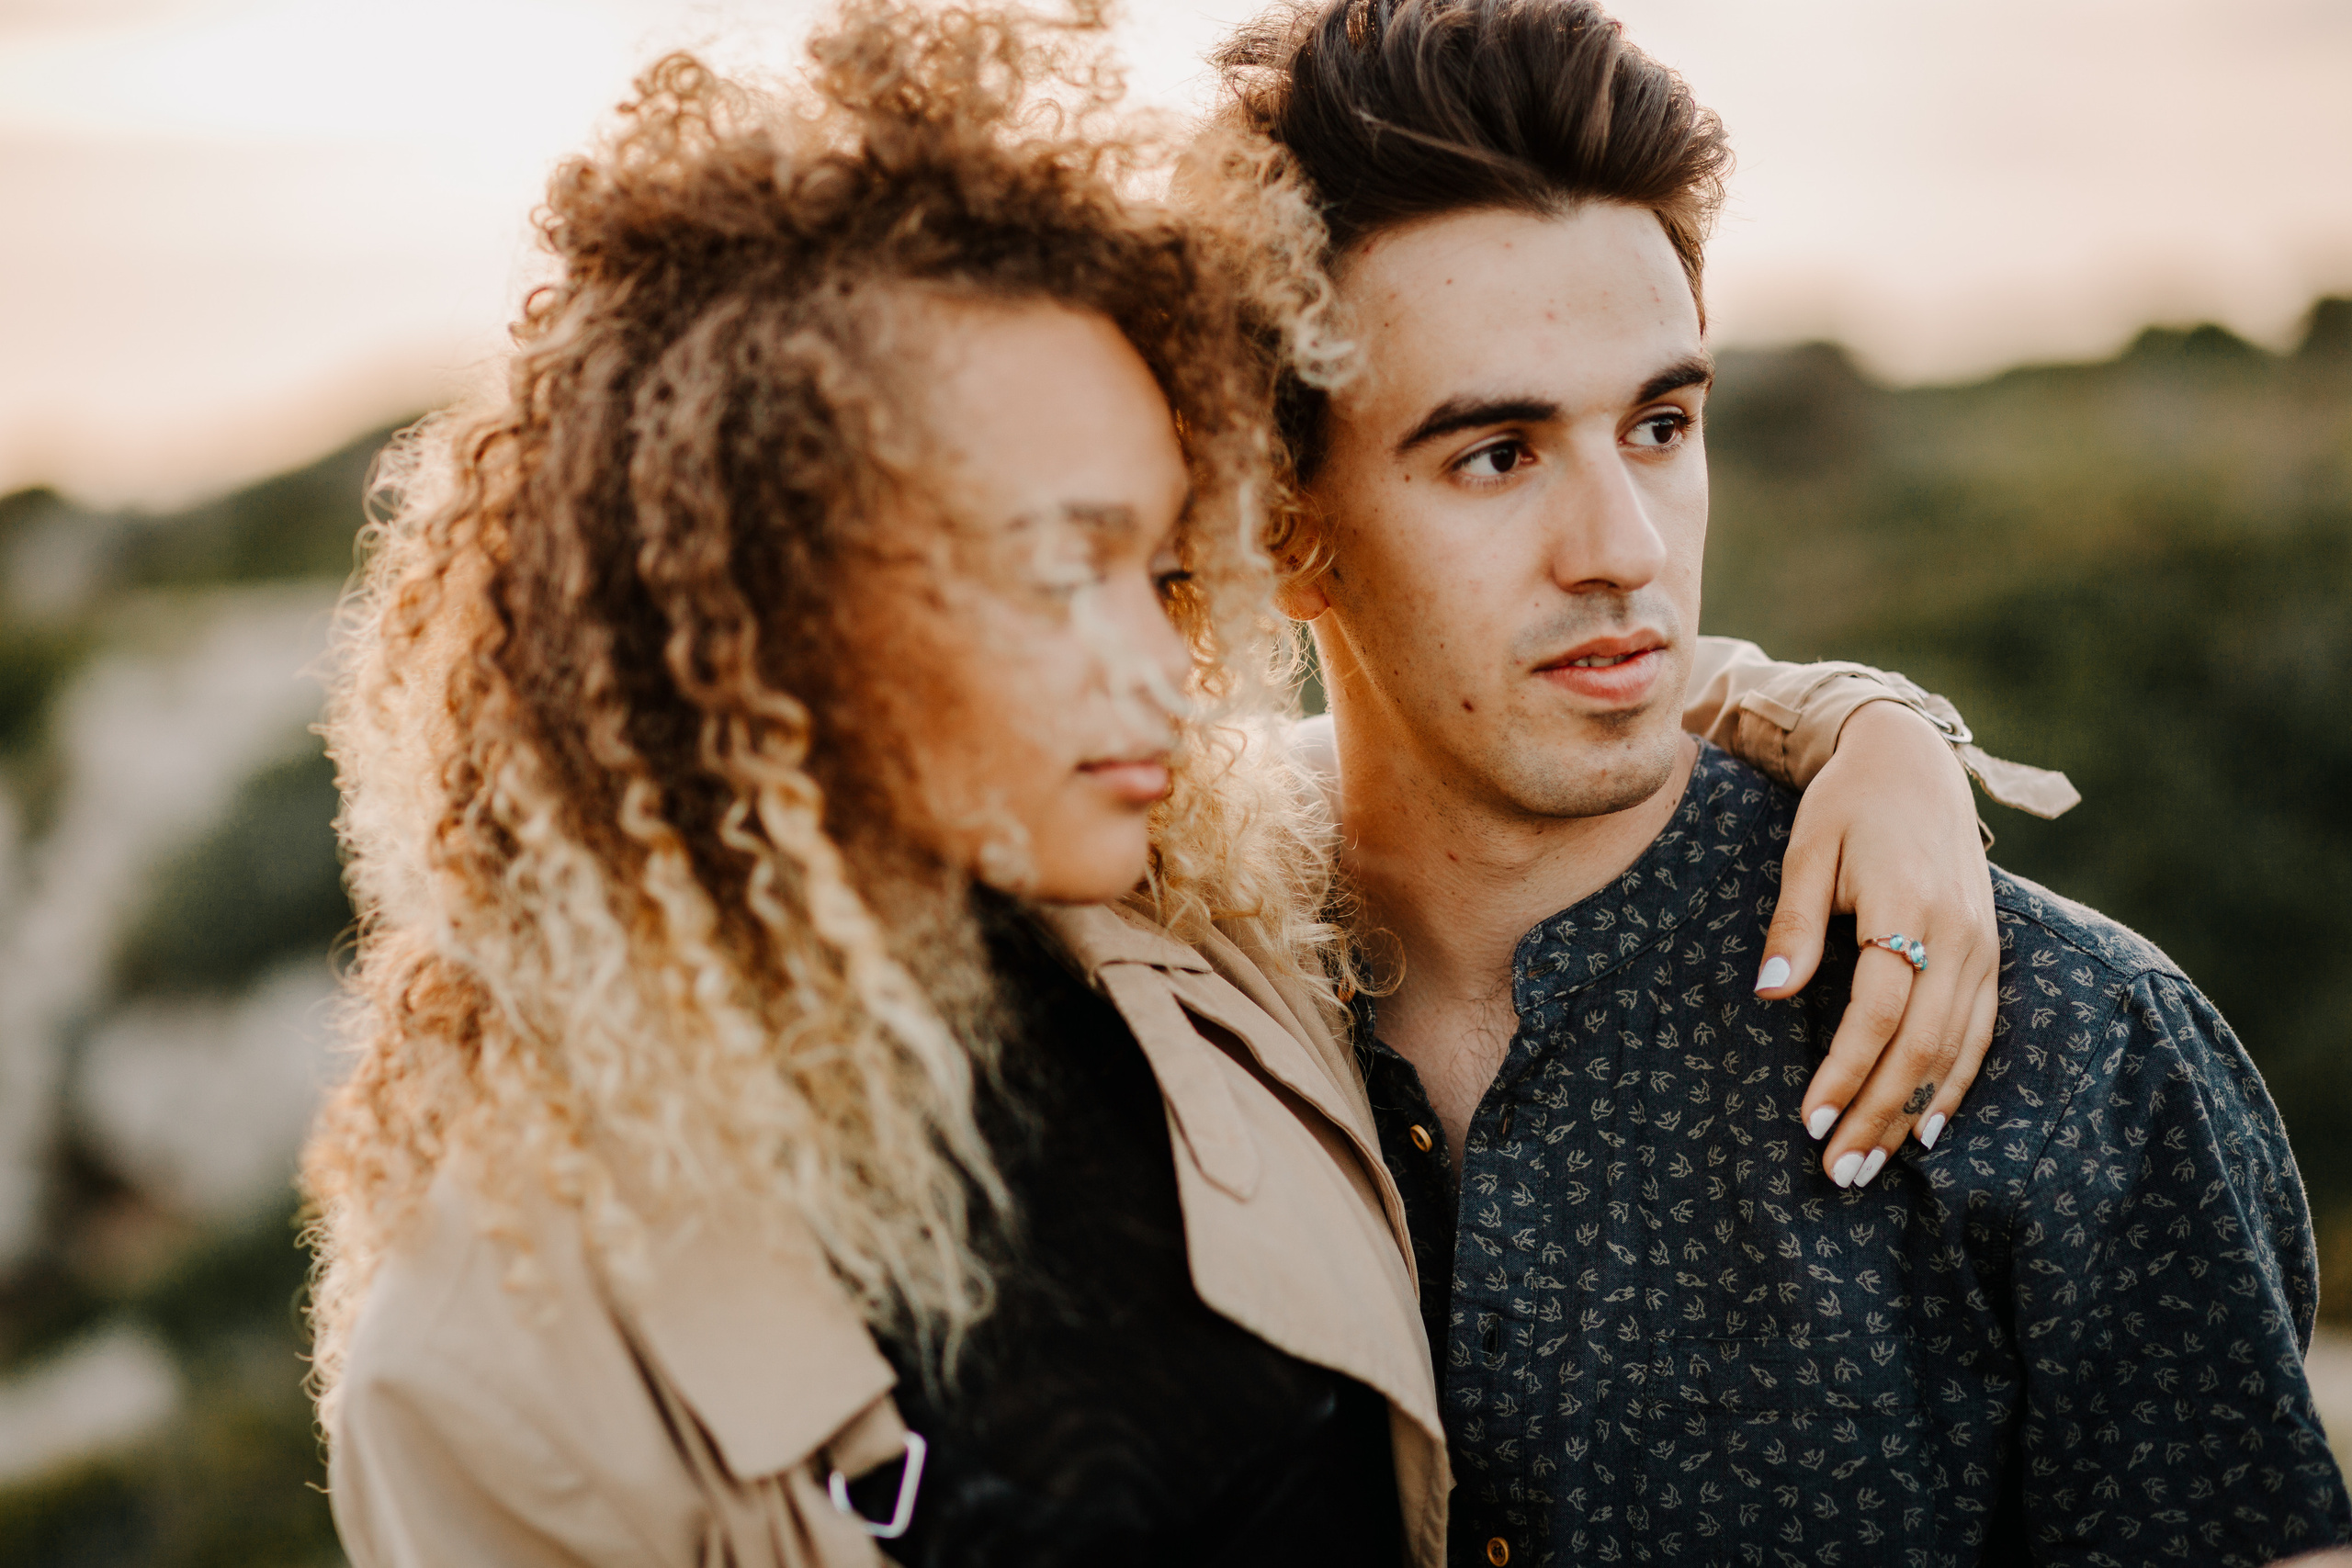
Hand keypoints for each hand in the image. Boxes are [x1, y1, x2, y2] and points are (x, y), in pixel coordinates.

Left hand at [1752, 700, 1999, 1185]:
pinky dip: (1955, 1082)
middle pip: (1923, 1045)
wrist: (1913, 760)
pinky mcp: (1991, 953)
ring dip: (1915, 1112)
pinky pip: (1980, 1032)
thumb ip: (1794, 921)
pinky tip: (1926, 1125)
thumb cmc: (1847, 805)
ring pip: (1957, 1049)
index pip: (1879, 1011)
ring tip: (1873, 1164)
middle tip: (1840, 1172)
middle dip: (1880, 1114)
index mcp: (1911, 905)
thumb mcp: (1807, 848)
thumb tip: (1770, 991)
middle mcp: (1961, 933)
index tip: (1808, 1121)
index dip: (1845, 1071)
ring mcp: (1984, 946)